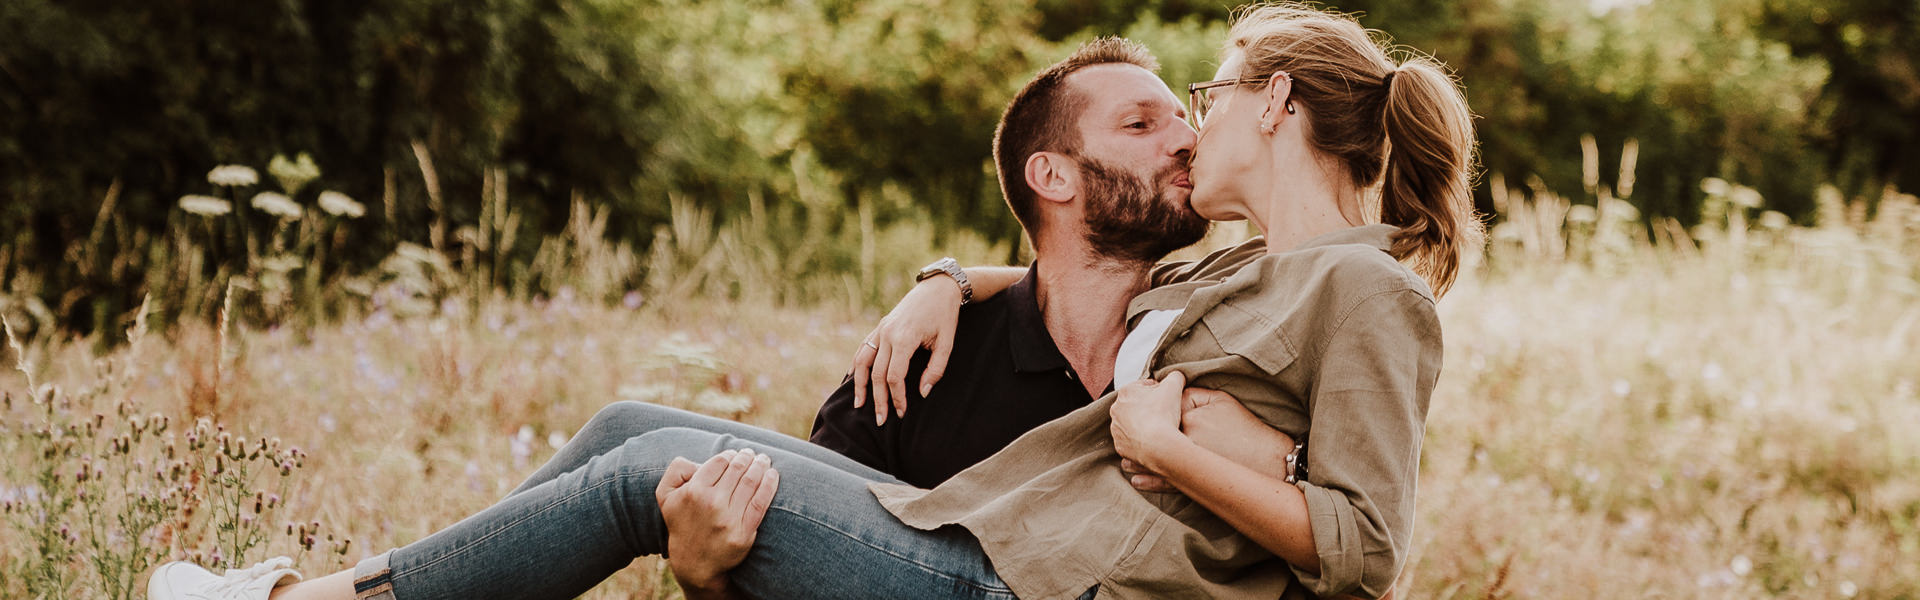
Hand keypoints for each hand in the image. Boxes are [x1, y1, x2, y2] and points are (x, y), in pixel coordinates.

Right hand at [656, 448, 779, 595]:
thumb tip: (700, 461)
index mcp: (694, 491)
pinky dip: (770, 485)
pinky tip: (773, 475)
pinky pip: (761, 503)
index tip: (734, 454)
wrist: (693, 562)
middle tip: (752, 453)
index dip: (730, 455)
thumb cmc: (681, 522)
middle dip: (748, 457)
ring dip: (760, 466)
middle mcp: (712, 503)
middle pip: (738, 469)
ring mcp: (729, 518)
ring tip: (764, 460)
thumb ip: (676, 470)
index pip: (720, 462)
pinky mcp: (744, 532)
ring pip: (751, 483)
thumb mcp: (665, 495)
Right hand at [851, 276, 962, 424]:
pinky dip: (857, 366)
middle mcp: (887, 334)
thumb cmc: (944, 316)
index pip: (894, 376)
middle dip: (878, 399)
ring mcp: (880, 330)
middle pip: (877, 374)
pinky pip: (863, 349)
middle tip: (881, 420)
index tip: (903, 412)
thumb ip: (935, 370)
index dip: (897, 397)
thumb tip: (923, 393)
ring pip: (863, 362)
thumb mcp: (947, 343)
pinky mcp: (879, 327)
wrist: (937, 288)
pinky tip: (855, 379)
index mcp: (904, 338)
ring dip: (860, 385)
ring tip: (859, 405)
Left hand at [1110, 371, 1188, 473]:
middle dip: (1149, 407)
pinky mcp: (1120, 445)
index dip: (1159, 391)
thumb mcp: (1174, 385)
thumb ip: (1175, 376)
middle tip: (1164, 414)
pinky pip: (1130, 441)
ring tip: (1158, 429)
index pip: (1145, 387)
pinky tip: (1151, 441)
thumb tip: (1176, 376)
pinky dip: (1139, 440)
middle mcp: (1116, 409)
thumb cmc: (1163, 413)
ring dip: (1143, 424)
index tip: (1167, 399)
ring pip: (1132, 423)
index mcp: (1126, 391)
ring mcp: (1116, 429)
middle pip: (1137, 405)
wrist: (1158, 445)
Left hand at [1121, 386, 1295, 491]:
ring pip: (1152, 459)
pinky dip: (1149, 480)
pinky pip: (1163, 480)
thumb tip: (1175, 396)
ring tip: (1128, 457)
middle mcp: (1182, 441)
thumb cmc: (1246, 429)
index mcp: (1187, 417)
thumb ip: (1194, 395)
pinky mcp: (1191, 482)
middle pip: (1154, 434)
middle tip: (1142, 428)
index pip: (1162, 409)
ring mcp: (1185, 464)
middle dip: (1145, 430)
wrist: (1268, 461)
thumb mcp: (1222, 401)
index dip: (1158, 407)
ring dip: (1139, 456)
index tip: (1156, 404)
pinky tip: (1136, 478)